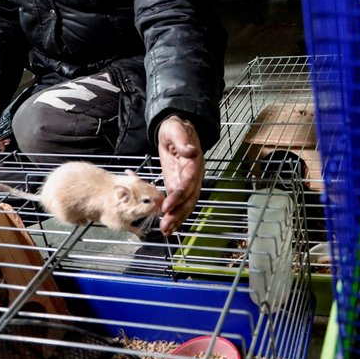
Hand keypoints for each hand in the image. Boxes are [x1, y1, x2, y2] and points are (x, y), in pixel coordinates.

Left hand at [156, 115, 203, 234]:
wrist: (176, 129)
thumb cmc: (176, 127)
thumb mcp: (176, 129)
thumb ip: (182, 140)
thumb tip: (190, 151)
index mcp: (194, 162)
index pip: (188, 181)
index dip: (179, 195)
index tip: (167, 205)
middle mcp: (194, 175)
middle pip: (189, 198)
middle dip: (178, 213)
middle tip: (166, 225)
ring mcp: (187, 182)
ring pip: (186, 203)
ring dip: (177, 218)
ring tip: (166, 231)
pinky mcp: (178, 185)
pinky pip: (179, 202)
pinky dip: (175, 215)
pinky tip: (168, 227)